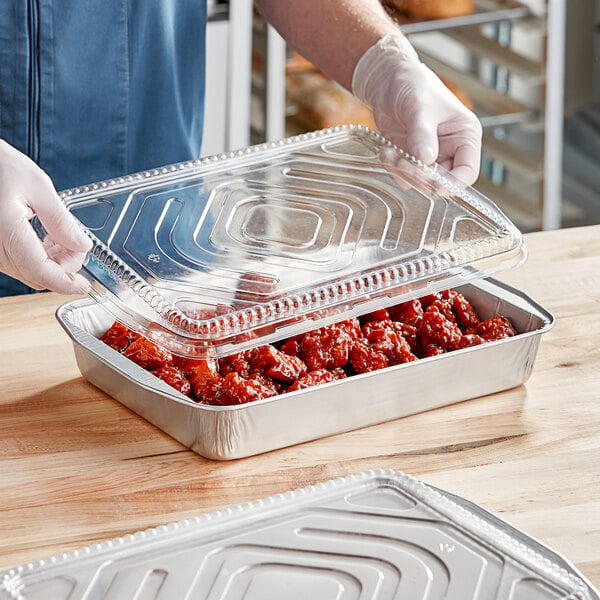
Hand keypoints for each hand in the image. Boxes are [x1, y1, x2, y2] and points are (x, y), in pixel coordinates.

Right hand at [0, 140, 91, 293]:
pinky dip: (40, 257)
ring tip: (64, 238)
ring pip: (30, 271)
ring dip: (53, 262)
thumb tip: (81, 245)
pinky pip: (20, 263)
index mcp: (6, 231)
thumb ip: (61, 221)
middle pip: (38, 275)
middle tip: (79, 245)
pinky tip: (50, 241)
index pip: (41, 272)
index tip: (85, 284)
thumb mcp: (38, 186)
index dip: (66, 283)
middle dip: (65, 266)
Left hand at [353, 33, 482, 185]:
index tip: (433, 185)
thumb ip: (422, 134)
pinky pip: (404, 177)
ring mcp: (430, 157)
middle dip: (421, 177)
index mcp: (465, 136)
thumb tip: (426, 160)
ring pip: (421, 182)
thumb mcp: (419, 107)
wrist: (386, 82)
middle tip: (402, 163)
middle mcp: (451, 149)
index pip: (468, 171)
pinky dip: (393, 168)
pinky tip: (387, 151)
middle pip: (442, 181)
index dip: (452, 183)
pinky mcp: (412, 160)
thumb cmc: (412, 84)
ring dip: (403, 172)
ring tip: (391, 152)